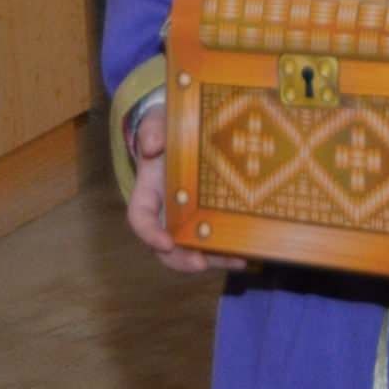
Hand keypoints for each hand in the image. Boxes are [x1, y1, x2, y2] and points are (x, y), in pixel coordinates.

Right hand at [126, 105, 245, 274]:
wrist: (184, 131)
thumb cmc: (167, 130)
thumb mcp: (157, 124)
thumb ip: (152, 130)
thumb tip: (153, 145)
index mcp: (147, 193)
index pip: (140, 219)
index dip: (150, 234)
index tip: (165, 243)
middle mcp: (165, 213)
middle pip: (167, 247)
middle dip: (183, 260)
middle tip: (200, 264)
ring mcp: (187, 218)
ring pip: (195, 248)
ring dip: (213, 258)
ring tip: (236, 260)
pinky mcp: (208, 217)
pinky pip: (214, 238)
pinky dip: (228, 248)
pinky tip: (248, 251)